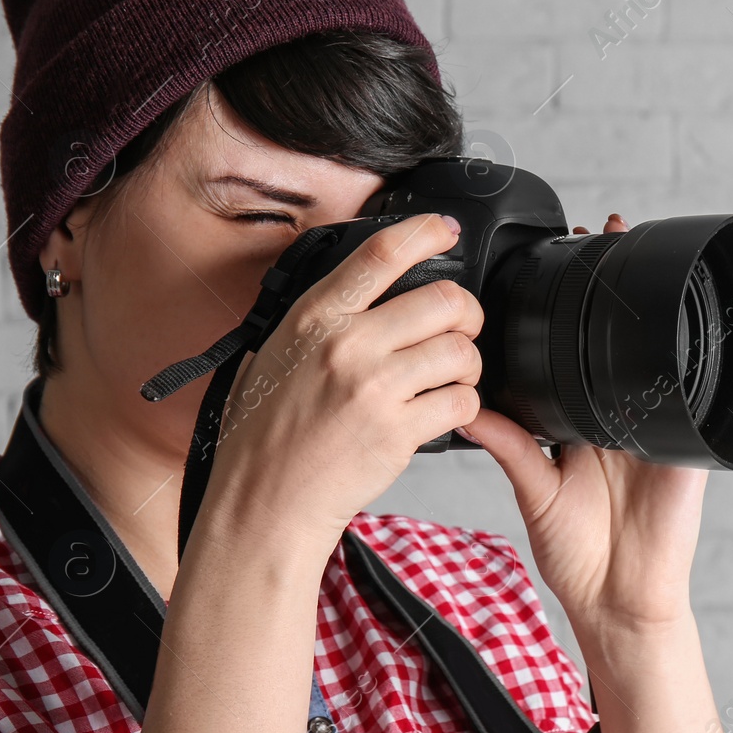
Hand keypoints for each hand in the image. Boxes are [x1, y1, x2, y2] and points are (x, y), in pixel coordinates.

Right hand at [199, 214, 483, 564]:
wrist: (264, 502)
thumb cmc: (265, 437)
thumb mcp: (273, 355)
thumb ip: (319, 322)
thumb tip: (359, 289)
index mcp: (315, 318)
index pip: (381, 253)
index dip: (425, 232)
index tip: (445, 230)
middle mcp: (347, 345)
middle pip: (445, 300)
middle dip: (466, 314)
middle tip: (461, 329)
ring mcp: (375, 388)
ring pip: (462, 351)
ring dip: (468, 365)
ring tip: (450, 378)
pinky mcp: (398, 431)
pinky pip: (461, 402)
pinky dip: (463, 406)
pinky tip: (443, 412)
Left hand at [456, 214, 710, 641]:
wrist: (623, 604)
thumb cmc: (579, 557)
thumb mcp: (535, 494)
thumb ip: (509, 449)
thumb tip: (467, 410)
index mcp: (579, 424)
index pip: (572, 355)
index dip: (566, 311)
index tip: (556, 263)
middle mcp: (617, 419)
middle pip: (617, 343)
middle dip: (613, 290)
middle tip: (603, 233)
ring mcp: (656, 429)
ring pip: (656, 357)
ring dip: (652, 310)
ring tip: (639, 256)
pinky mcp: (687, 447)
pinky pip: (693, 398)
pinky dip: (691, 363)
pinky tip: (682, 326)